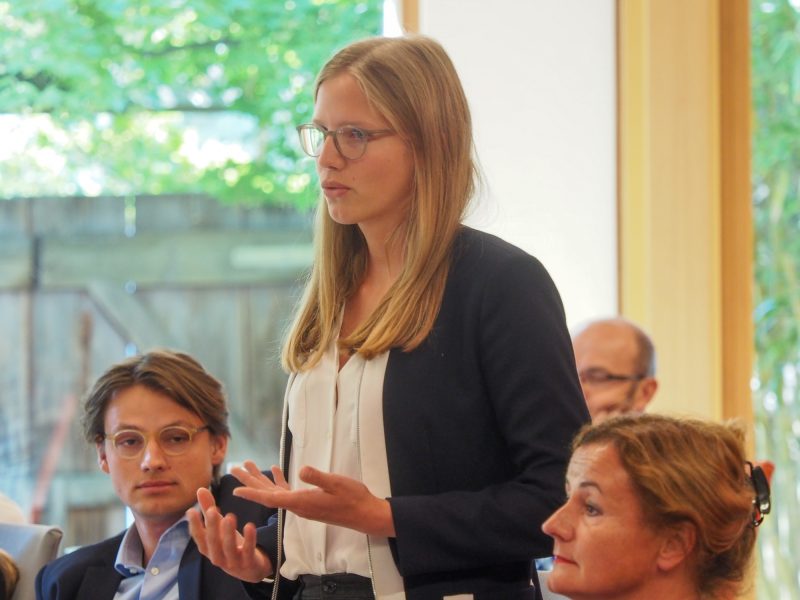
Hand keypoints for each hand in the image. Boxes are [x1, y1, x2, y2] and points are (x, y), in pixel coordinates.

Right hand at [186, 487, 272, 581]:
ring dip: (228, 533)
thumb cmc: (231, 544)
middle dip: (211, 527)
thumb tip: (200, 489)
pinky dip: (249, 539)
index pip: (199, 538)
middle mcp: (218, 557)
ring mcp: (233, 562)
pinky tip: (250, 525)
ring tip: (229, 516)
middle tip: (212, 510)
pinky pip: (248, 551)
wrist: (251, 569)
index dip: (194, 526)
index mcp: (209, 549)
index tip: (191, 511)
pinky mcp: (249, 563)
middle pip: (212, 543)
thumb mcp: (220, 528)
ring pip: (229, 548)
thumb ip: (209, 509)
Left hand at [232, 460, 394, 536]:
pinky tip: (275, 471)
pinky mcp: (309, 502)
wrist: (364, 514)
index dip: (253, 494)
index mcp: (302, 502)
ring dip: (262, 480)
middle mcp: (298, 506)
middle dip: (251, 483)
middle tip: (235, 469)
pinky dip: (279, 481)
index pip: (271, 499)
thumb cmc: (353, 498)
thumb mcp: (337, 484)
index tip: (236, 491)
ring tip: (248, 466)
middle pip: (268, 495)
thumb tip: (301, 469)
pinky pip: (288, 492)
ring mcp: (303, 505)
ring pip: (276, 492)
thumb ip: (318, 477)